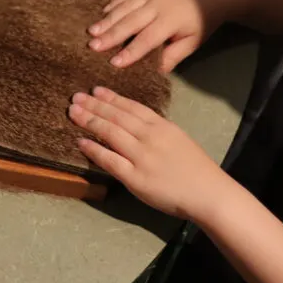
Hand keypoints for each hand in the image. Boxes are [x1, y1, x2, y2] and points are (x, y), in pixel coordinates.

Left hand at [70, 87, 226, 219]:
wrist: (209, 193)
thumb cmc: (197, 169)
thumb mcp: (179, 140)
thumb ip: (158, 132)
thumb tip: (136, 126)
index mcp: (162, 126)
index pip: (132, 107)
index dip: (112, 97)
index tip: (96, 89)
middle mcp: (150, 137)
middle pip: (117, 116)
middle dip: (95, 105)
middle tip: (76, 96)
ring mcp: (142, 157)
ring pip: (110, 133)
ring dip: (90, 121)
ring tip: (73, 112)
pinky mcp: (135, 177)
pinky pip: (110, 160)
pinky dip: (93, 149)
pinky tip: (80, 141)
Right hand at [88, 0, 226, 71]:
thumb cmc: (202, 22)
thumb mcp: (192, 43)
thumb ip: (173, 56)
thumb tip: (154, 72)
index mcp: (170, 21)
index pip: (147, 39)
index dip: (130, 51)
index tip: (114, 63)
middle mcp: (158, 6)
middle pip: (130, 21)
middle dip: (111, 34)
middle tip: (93, 45)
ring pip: (125, 7)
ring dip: (107, 19)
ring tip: (92, 31)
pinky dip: (114, 4)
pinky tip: (103, 13)